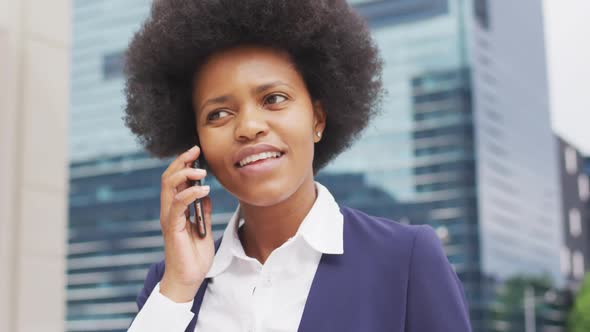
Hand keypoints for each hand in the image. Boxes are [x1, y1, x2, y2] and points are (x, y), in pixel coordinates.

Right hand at [158, 146, 213, 301]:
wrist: (188, 279)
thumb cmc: (194, 257)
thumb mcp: (204, 228)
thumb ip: (202, 211)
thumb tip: (205, 194)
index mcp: (176, 209)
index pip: (175, 179)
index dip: (183, 163)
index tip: (196, 151)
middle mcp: (169, 211)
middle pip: (169, 177)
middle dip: (181, 161)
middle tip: (196, 150)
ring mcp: (169, 218)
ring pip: (169, 186)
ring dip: (185, 173)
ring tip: (202, 171)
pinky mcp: (172, 227)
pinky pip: (178, 205)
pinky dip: (190, 193)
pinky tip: (203, 190)